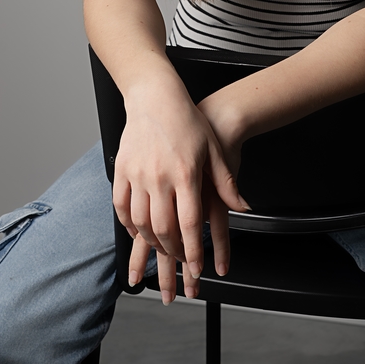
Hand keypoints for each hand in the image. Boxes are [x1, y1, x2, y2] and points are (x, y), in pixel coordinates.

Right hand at [112, 76, 248, 303]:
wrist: (156, 97)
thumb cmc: (187, 120)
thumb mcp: (214, 149)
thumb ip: (226, 182)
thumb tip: (242, 207)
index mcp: (186, 174)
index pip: (190, 223)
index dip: (194, 250)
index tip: (197, 266)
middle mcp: (160, 177)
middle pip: (164, 228)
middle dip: (173, 251)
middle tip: (180, 260)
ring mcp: (138, 174)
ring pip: (141, 222)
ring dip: (151, 241)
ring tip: (161, 248)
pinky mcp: (122, 170)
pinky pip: (121, 206)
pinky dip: (128, 224)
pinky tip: (137, 230)